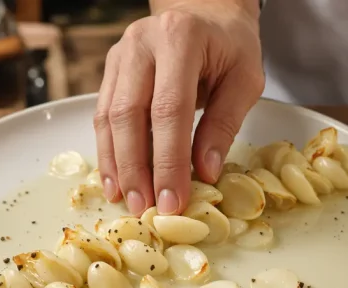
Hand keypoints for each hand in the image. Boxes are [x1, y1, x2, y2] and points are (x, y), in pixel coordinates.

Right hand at [93, 0, 263, 215]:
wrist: (205, 11)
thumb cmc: (230, 46)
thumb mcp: (244, 80)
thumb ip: (224, 124)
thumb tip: (205, 173)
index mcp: (180, 38)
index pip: (169, 109)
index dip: (168, 160)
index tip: (173, 200)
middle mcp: (141, 42)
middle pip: (129, 114)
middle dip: (135, 168)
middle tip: (145, 208)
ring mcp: (120, 54)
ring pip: (108, 117)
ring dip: (116, 164)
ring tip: (127, 201)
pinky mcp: (110, 69)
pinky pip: (102, 115)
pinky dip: (108, 151)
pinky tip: (116, 180)